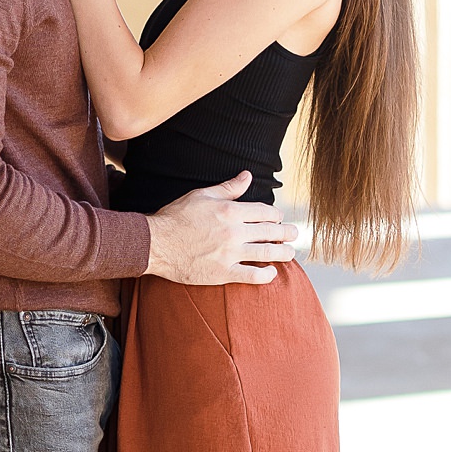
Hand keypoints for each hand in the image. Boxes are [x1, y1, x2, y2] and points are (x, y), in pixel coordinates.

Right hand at [144, 173, 298, 286]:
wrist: (156, 243)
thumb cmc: (177, 217)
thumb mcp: (202, 195)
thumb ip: (229, 188)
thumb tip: (247, 176)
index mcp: (230, 210)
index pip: (265, 212)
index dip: (276, 215)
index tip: (279, 218)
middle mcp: (234, 231)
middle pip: (271, 232)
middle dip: (286, 232)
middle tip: (294, 234)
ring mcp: (230, 253)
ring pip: (267, 253)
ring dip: (283, 253)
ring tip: (290, 252)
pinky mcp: (223, 272)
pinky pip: (252, 275)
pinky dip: (266, 275)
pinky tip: (271, 272)